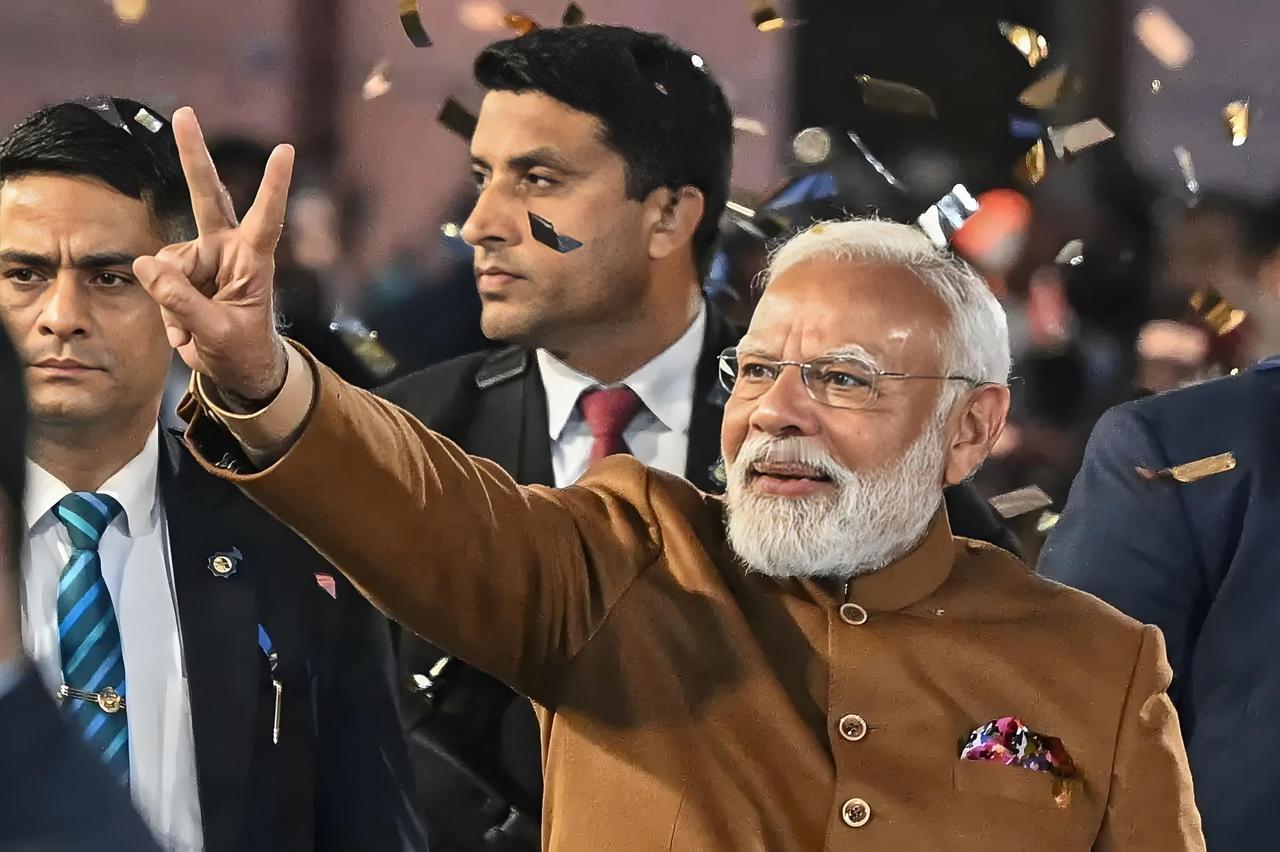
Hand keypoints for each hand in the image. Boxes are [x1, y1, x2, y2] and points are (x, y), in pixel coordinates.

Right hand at [133, 107, 294, 403]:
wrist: (237, 370)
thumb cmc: (242, 351)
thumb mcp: (218, 334)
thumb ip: (183, 302)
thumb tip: (146, 266)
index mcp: (254, 260)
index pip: (267, 218)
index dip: (274, 185)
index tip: (286, 150)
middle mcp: (229, 250)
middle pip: (208, 197)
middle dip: (193, 156)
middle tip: (185, 113)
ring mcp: (205, 259)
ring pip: (168, 262)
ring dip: (172, 298)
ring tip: (194, 327)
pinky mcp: (183, 273)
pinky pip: (158, 279)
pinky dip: (166, 307)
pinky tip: (184, 326)